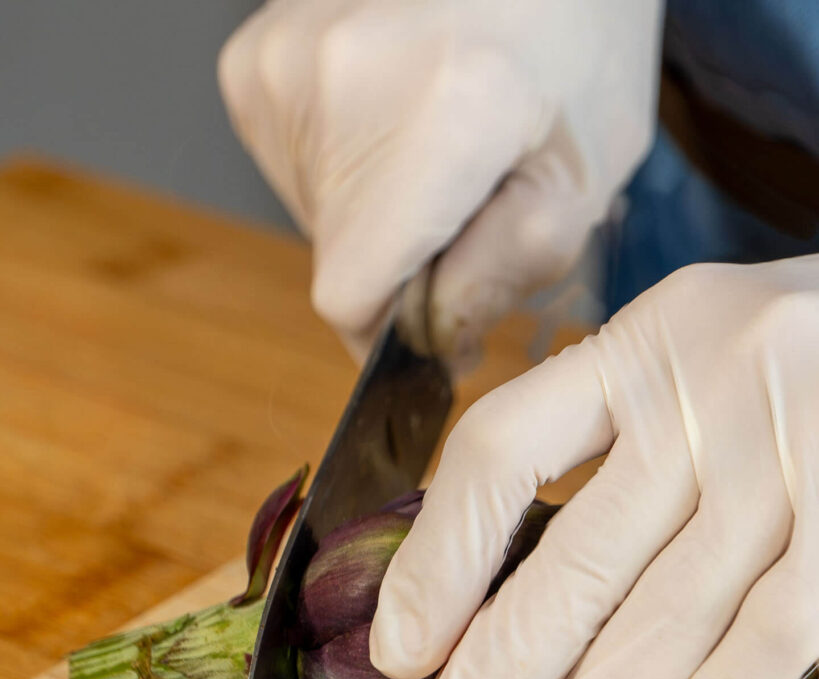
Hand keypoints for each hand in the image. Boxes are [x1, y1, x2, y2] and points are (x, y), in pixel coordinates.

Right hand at [219, 0, 660, 362]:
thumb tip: (431, 342)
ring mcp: (285, 61)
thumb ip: (504, 275)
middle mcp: (340, 77)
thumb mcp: (579, 184)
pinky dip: (342, 168)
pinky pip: (291, 168)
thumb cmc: (576, 54)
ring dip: (371, 214)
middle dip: (397, 264)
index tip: (430, 323)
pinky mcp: (257, 58)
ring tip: (431, 145)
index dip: (391, 332)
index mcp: (444, 115)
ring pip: (313, 217)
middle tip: (460, 202)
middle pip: (337, 260)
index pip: (352, 296)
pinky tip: (392, 117)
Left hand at [370, 255, 818, 678]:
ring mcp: (792, 454)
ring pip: (672, 613)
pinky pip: (782, 627)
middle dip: (501, 678)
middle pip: (579, 559)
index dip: (440, 559)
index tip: (400, 651)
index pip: (503, 450)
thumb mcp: (675, 357)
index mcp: (636, 350)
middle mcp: (708, 395)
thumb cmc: (773, 353)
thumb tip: (481, 586)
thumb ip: (596, 441)